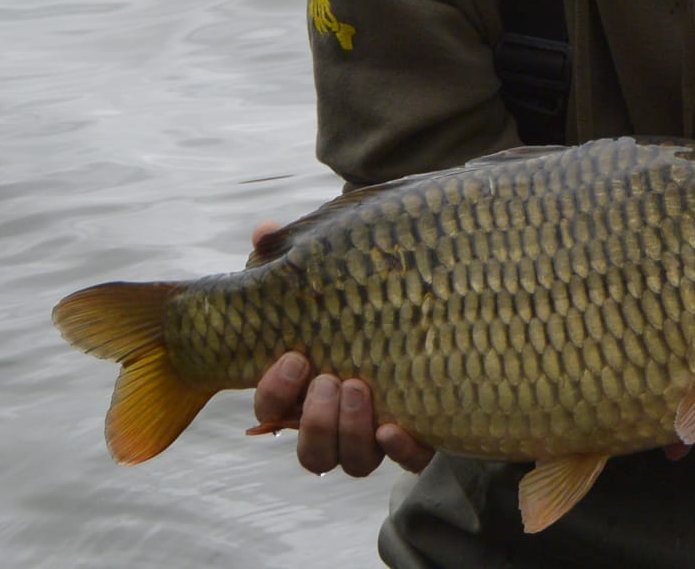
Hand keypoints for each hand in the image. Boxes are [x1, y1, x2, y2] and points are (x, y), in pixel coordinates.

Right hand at [242, 224, 433, 476]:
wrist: (432, 305)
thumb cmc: (363, 293)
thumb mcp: (328, 273)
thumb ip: (291, 255)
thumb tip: (263, 230)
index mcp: (304, 389)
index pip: (271, 410)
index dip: (274, 392)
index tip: (294, 356)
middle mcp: (337, 421)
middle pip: (312, 452)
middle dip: (315, 420)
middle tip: (329, 378)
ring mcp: (376, 434)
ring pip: (353, 463)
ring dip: (350, 432)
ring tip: (359, 386)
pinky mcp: (421, 434)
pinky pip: (409, 462)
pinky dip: (400, 450)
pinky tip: (394, 426)